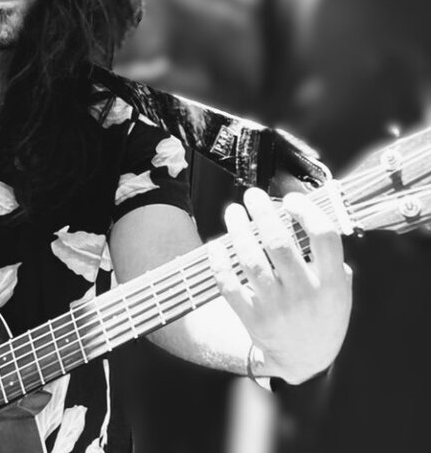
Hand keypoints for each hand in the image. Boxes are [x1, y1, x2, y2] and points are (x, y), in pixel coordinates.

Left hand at [210, 188, 352, 383]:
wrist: (305, 359)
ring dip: (238, 231)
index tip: (290, 199)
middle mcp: (305, 293)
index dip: (306, 211)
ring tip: (233, 212)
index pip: (324, 236)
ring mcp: (277, 307)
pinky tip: (216, 245)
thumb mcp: (339, 289)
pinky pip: (230, 285)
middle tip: (252, 196)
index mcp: (332, 282)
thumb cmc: (322, 314)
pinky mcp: (253, 318)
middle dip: (262, 213)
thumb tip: (304, 214)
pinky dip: (219, 263)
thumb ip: (328, 257)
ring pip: (251, 260)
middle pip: (279, 242)